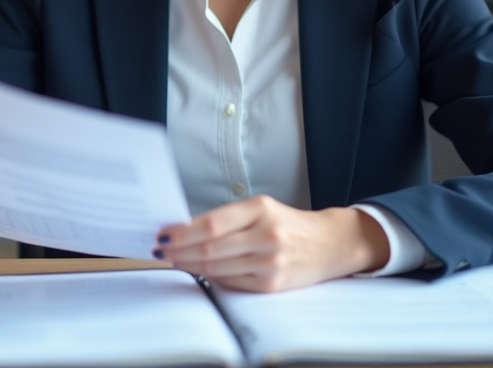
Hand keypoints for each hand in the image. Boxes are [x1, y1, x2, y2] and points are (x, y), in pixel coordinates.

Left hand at [153, 195, 389, 291]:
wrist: (329, 244)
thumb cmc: (290, 224)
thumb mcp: (263, 209)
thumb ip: (229, 219)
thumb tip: (185, 230)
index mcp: (262, 209)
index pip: (211, 223)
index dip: (182, 232)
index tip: (164, 235)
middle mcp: (267, 235)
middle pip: (210, 248)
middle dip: (179, 252)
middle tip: (162, 251)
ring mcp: (270, 262)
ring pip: (217, 268)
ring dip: (190, 265)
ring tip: (176, 260)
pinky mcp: (272, 284)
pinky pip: (231, 283)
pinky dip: (211, 277)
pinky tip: (200, 271)